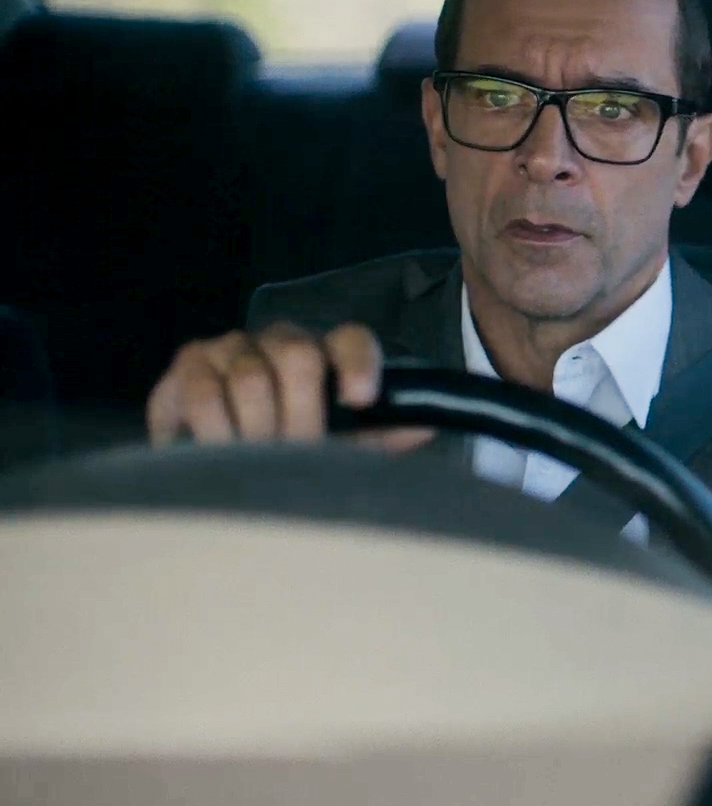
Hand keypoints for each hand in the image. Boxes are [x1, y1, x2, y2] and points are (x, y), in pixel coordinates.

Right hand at [146, 322, 428, 450]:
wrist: (224, 464)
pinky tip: (217, 453)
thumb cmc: (295, 451)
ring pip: (250, 379)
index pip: (353, 341)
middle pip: (298, 356)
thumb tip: (428, 422)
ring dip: (256, 433)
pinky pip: (202, 393)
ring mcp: (233, 347)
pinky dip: (215, 433)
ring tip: (256, 460)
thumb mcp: (345, 448)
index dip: (359, 364)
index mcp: (328, 356)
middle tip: (296, 454)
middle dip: (302, 416)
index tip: (360, 400)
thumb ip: (385, 433)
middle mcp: (282, 341)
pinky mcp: (189, 364)